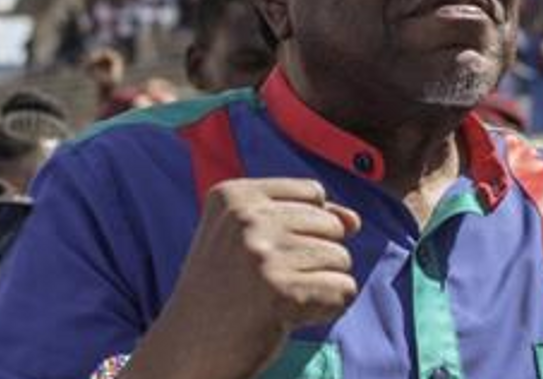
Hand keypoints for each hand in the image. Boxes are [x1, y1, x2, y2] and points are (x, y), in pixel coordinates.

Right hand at [126, 179, 360, 378]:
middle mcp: (246, 219)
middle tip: (271, 282)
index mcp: (233, 196)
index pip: (313, 193)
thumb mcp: (250, 240)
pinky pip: (343, 289)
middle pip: (332, 225)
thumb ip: (305, 219)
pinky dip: (327, 308)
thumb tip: (354, 220)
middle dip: (316, 258)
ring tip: (279, 299)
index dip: (306, 228)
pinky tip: (290, 315)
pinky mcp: (282, 292)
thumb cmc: (224, 291)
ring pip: (341, 258)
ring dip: (320, 285)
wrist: (188, 349)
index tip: (268, 254)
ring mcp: (263, 255)